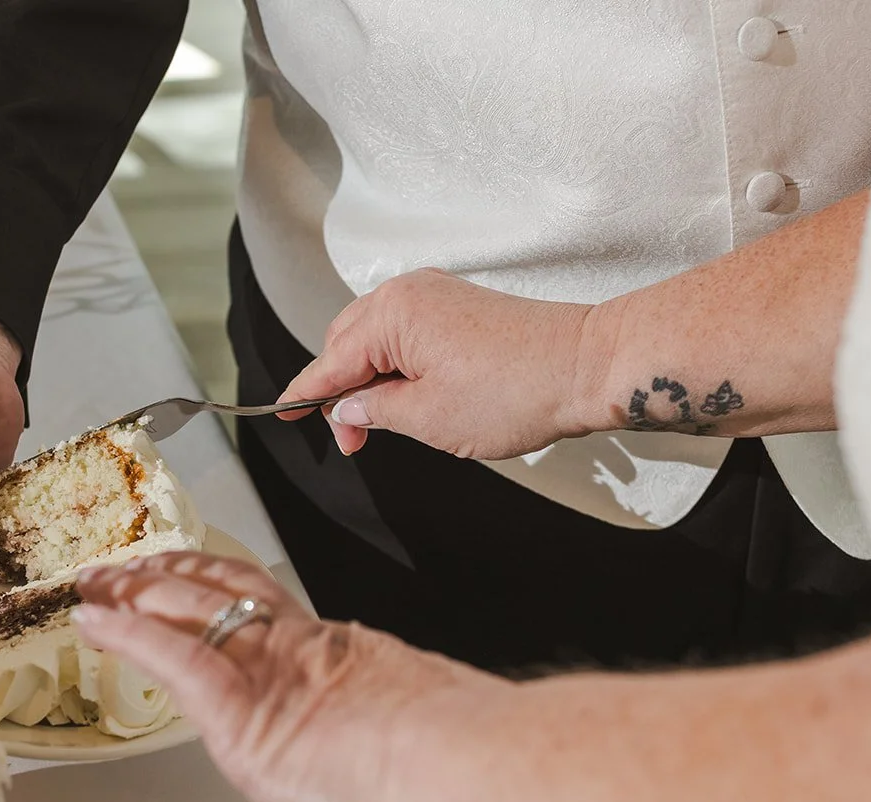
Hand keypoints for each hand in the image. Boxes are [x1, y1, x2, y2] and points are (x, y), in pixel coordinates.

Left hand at [72, 553, 499, 801]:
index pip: (264, 611)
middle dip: (163, 579)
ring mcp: (272, 673)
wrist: (473, 774)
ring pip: (189, 609)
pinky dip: (128, 634)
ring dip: (133, 594)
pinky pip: (174, 656)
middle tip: (121, 572)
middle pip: (218, 594)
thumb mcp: (423, 744)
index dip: (219, 589)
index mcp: (343, 659)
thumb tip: (405, 762)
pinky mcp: (243, 706)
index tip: (192, 581)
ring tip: (95, 586)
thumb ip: (394, 740)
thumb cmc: (463, 778)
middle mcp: (300, 653)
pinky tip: (96, 623)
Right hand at [277, 268, 604, 459]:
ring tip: (385, 423)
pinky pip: (407, 333)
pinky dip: (397, 364)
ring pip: (377, 338)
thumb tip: (347, 411)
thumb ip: (374, 412)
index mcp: (392, 315)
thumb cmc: (518, 389)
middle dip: (342, 391)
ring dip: (371, 379)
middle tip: (353, 439)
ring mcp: (437, 295)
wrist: (587, 367)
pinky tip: (409, 396)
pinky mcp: (460, 306)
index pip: (330, 361)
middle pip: (347, 342)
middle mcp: (409, 293)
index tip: (283, 412)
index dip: (305, 393)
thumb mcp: (428, 417)